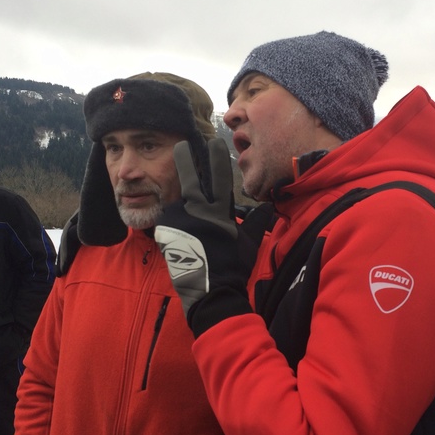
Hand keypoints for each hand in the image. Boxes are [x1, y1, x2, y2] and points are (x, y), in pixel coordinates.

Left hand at [155, 139, 253, 336]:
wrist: (210, 291)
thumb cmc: (232, 268)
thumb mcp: (248, 244)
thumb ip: (256, 222)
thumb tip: (269, 206)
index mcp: (219, 212)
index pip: (219, 178)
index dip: (216, 158)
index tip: (213, 142)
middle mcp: (198, 212)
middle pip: (189, 179)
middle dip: (185, 159)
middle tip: (181, 145)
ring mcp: (180, 221)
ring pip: (178, 204)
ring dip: (181, 209)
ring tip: (188, 226)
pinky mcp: (166, 231)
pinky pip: (170, 222)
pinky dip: (174, 225)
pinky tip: (181, 239)